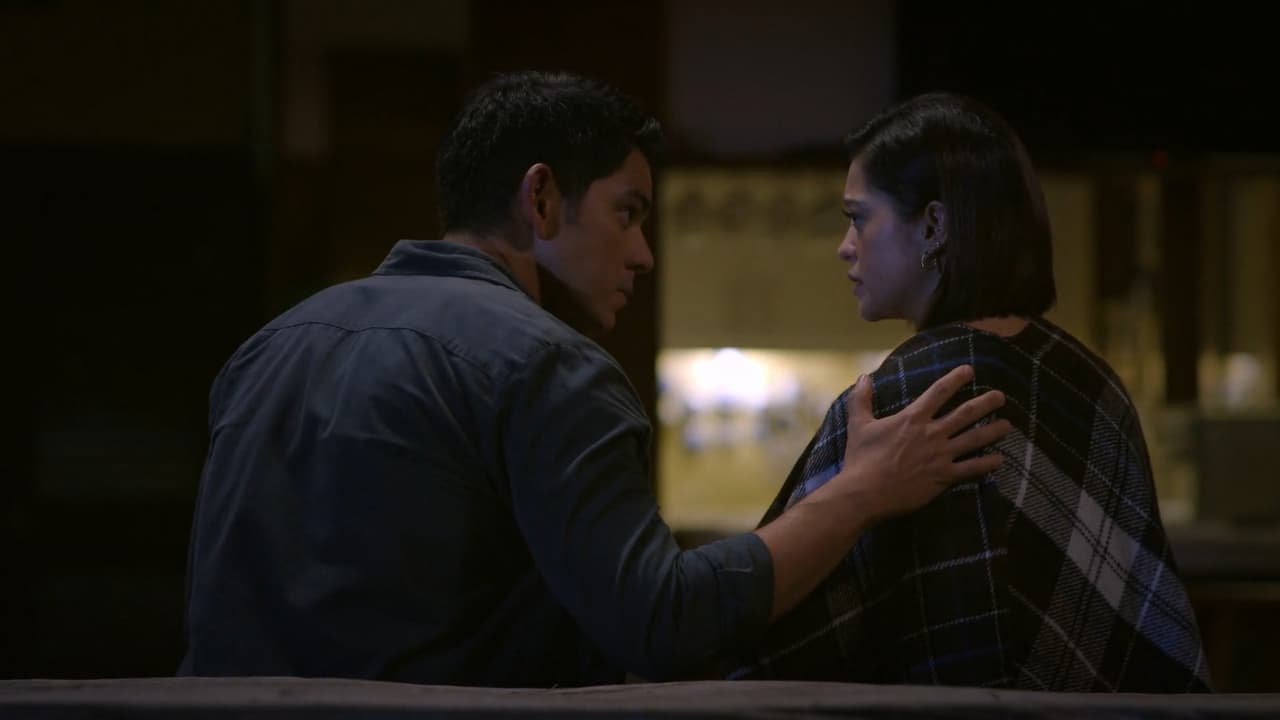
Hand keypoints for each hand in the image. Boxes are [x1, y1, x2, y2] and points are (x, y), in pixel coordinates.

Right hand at [837, 364, 1010, 520]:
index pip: (939, 391)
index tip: (970, 370)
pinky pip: (972, 469)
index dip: (956, 378)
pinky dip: (987, 464)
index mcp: (912, 418)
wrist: (865, 493)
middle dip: (986, 402)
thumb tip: (863, 377)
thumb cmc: (861, 459)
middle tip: (1001, 396)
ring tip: (1007, 425)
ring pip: (974, 439)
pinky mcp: (943, 477)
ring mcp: (940, 456)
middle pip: (966, 413)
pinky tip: (1000, 460)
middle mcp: (931, 433)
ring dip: (993, 431)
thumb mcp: (858, 424)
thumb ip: (862, 399)